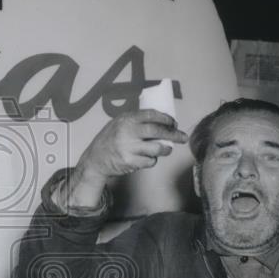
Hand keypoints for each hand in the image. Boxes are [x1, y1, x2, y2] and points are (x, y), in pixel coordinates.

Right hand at [63, 110, 186, 207]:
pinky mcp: (130, 162)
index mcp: (126, 119)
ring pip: (157, 148)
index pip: (152, 115)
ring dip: (166, 149)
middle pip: (157, 131)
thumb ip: (136, 121)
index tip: (174, 122)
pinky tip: (148, 157)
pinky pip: (150, 161)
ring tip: (167, 149)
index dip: (166, 118)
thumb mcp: (119, 123)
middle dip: (173, 134)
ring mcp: (128, 148)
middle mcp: (127, 132)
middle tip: (183, 137)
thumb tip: (163, 121)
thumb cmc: (110, 139)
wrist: (95, 159)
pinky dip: (153, 160)